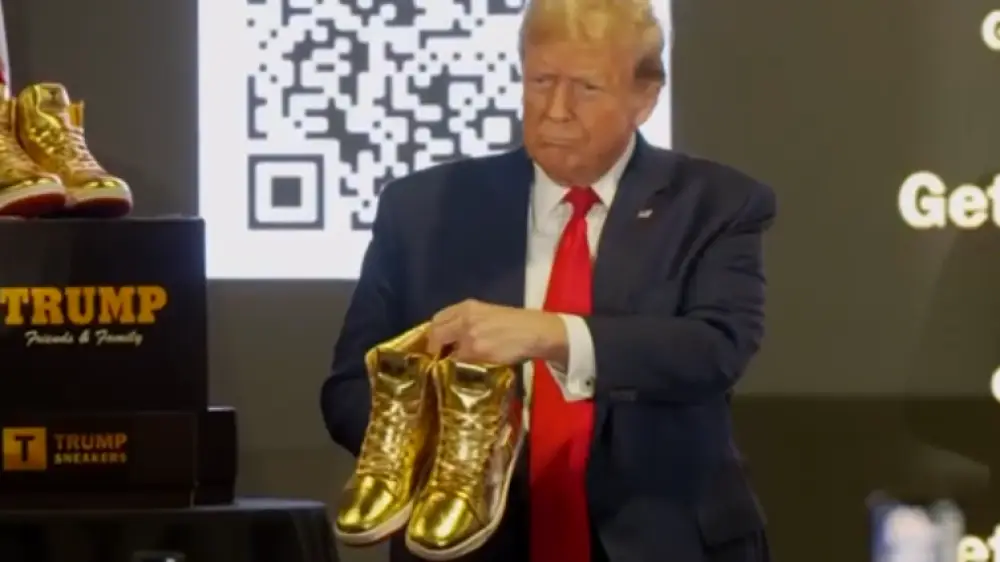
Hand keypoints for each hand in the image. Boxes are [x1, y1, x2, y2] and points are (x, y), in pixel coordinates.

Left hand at [426, 299, 566, 365]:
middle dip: (434, 347)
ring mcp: (469, 336)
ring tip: (456, 364)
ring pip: (446, 350)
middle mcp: (464, 318)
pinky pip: (459, 363)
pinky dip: (460, 367)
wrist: (535, 331)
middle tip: (440, 358)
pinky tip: (469, 369)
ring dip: (448, 359)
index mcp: (467, 306)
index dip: (433, 333)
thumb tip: (449, 337)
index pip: (437, 319)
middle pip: (435, 334)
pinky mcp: (476, 352)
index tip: (435, 344)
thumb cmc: (515, 323)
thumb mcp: (487, 313)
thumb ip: (467, 321)